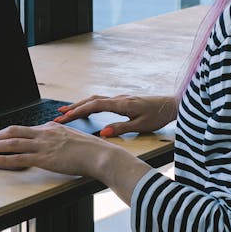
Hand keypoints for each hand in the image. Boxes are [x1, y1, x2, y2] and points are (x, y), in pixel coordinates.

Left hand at [0, 121, 120, 177]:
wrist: (100, 155)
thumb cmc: (91, 150)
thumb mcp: (72, 139)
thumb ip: (60, 141)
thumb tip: (55, 147)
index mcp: (50, 128)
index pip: (23, 129)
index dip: (7, 134)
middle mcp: (44, 133)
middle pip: (12, 131)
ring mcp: (43, 145)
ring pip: (11, 143)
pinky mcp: (43, 158)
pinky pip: (18, 158)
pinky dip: (2, 159)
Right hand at [53, 94, 176, 136]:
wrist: (171, 105)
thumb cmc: (158, 116)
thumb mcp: (140, 126)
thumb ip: (121, 128)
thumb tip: (102, 133)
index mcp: (121, 104)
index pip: (94, 105)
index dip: (78, 111)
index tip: (65, 117)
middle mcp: (118, 99)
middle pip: (91, 100)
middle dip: (74, 108)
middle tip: (59, 115)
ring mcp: (120, 99)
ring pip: (95, 99)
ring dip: (80, 105)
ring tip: (66, 111)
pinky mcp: (122, 101)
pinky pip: (101, 101)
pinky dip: (89, 104)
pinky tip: (85, 109)